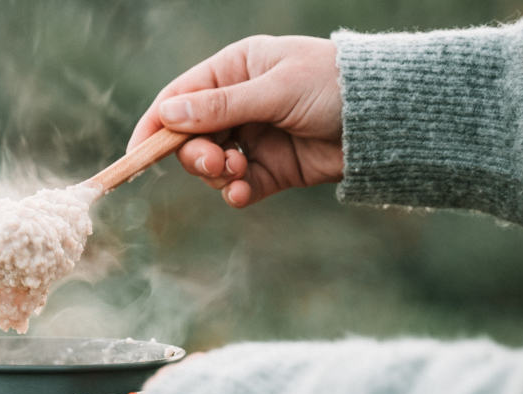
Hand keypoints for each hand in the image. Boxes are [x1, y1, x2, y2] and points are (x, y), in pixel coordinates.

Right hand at [127, 35, 342, 208]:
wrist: (385, 120)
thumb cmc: (333, 86)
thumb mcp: (274, 90)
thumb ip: (221, 106)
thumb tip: (169, 116)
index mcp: (233, 70)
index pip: (178, 99)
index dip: (154, 126)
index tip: (137, 154)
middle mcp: (238, 104)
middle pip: (189, 138)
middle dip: (194, 155)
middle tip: (213, 164)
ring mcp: (253, 138)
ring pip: (211, 166)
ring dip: (219, 174)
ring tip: (241, 172)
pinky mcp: (271, 170)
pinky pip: (238, 186)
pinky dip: (236, 192)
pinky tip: (245, 193)